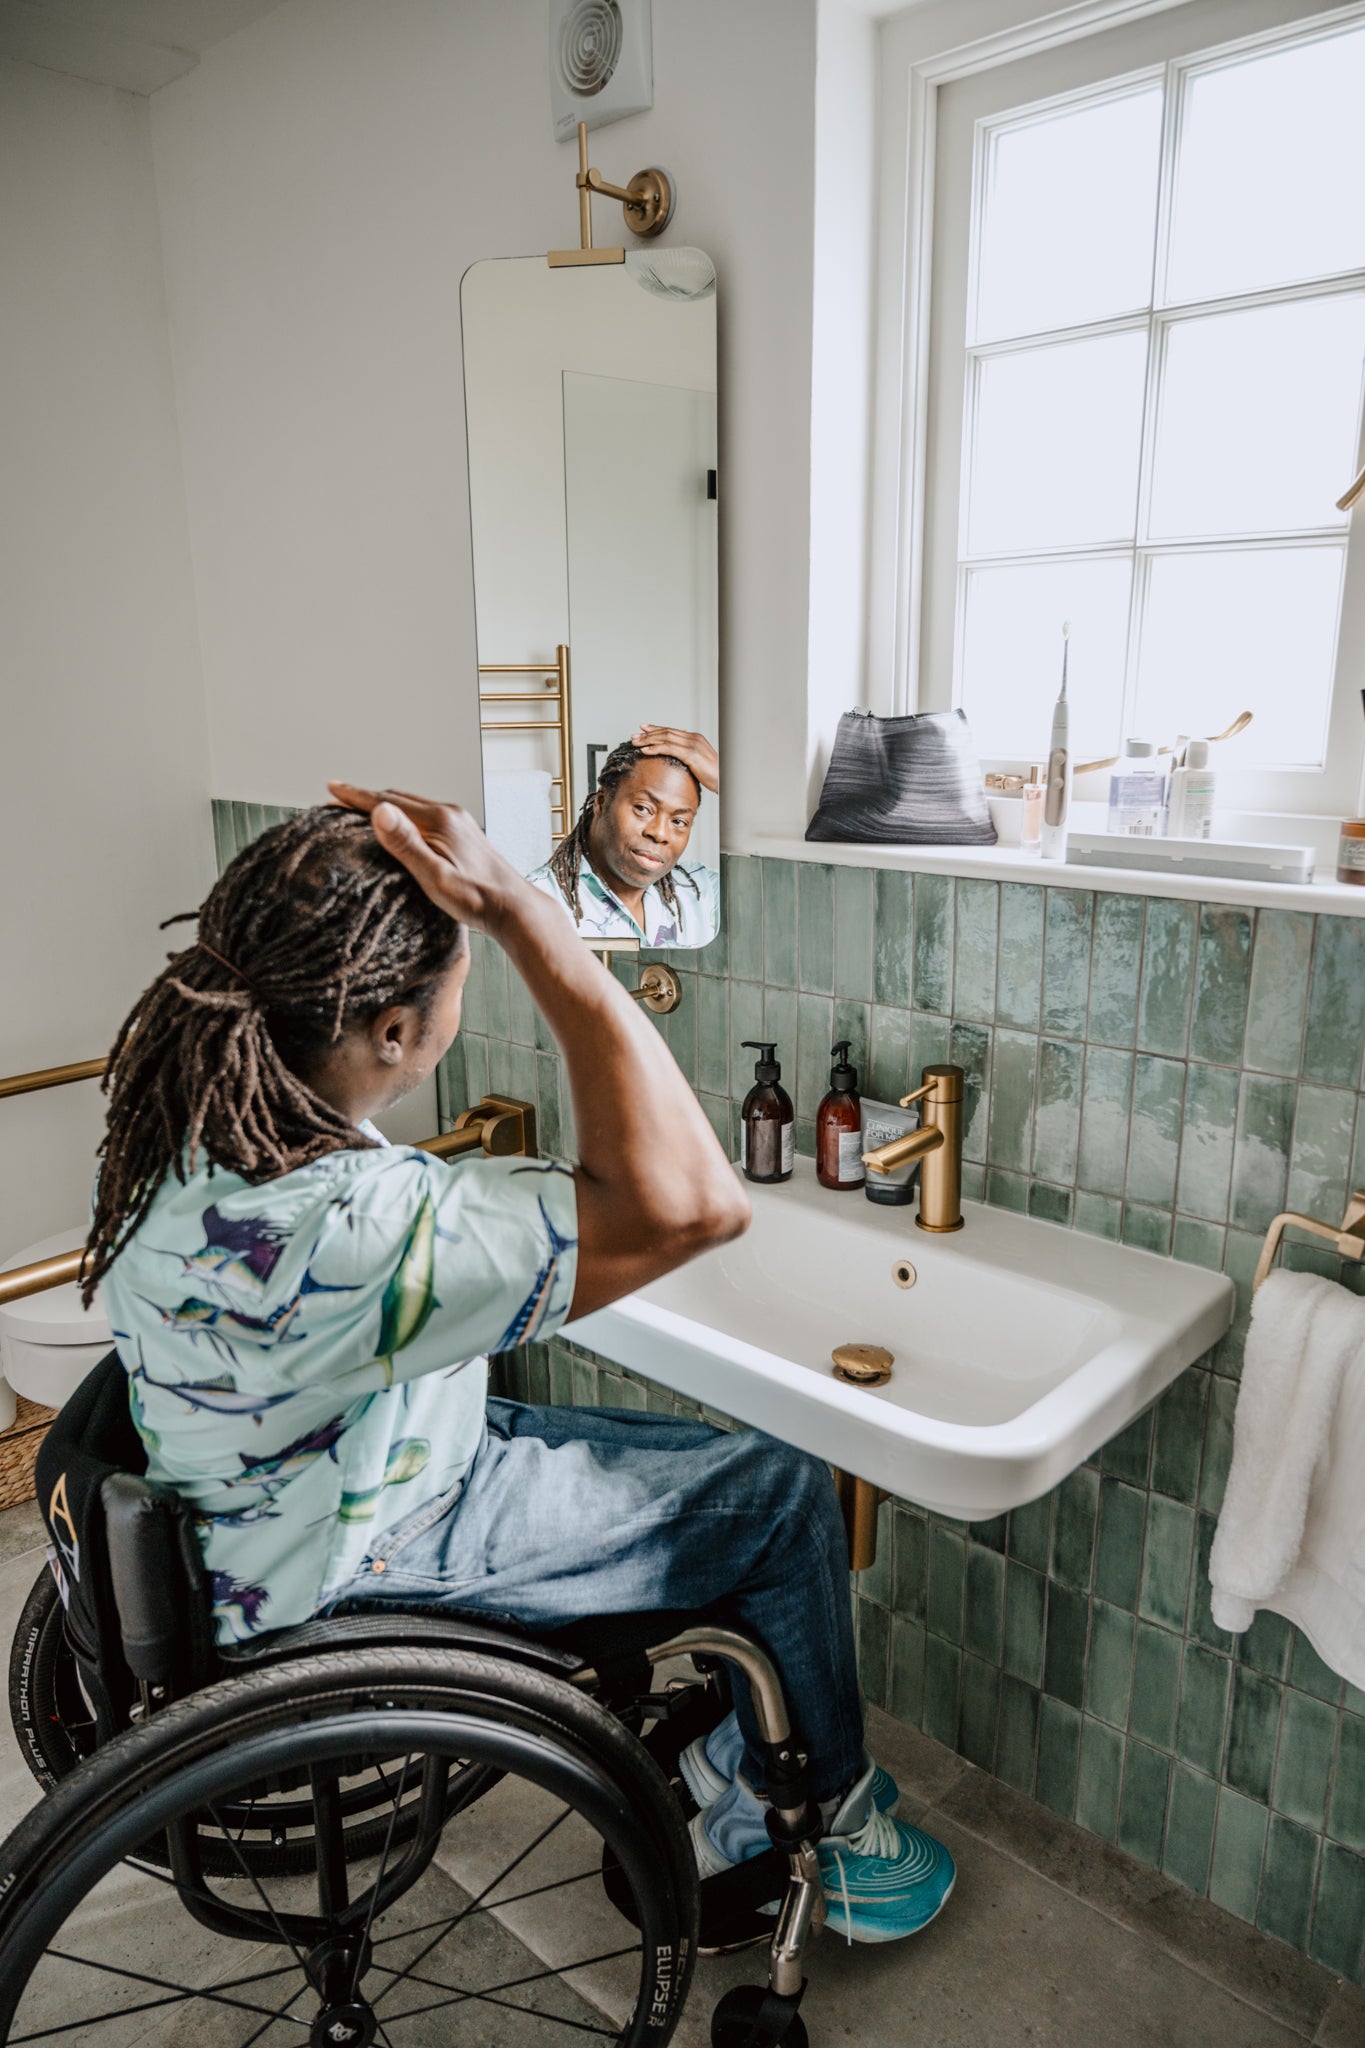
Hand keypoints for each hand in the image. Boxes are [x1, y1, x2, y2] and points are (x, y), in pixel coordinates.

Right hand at [327, 782, 523, 934]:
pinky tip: (399, 828)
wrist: (514, 907)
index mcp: (438, 820)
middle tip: (337, 800)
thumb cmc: (475, 899)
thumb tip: (379, 810)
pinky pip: (425, 816)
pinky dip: (404, 816)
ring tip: (361, 811)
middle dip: (366, 799)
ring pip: (413, 806)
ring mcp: (459, 822)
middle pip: (398, 799)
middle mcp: (449, 813)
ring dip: (386, 806)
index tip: (331, 789)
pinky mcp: (464, 833)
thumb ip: (406, 844)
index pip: (387, 802)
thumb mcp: (434, 877)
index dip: (355, 796)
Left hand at [630, 725, 718, 794]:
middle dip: (648, 734)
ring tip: (636, 742)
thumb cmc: (715, 775)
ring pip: (665, 738)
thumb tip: (680, 760)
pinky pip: (669, 748)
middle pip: (666, 732)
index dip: (656, 729)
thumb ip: (689, 758)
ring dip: (648, 740)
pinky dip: (655, 748)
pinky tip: (645, 750)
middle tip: (634, 736)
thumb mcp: (700, 764)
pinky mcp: (691, 754)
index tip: (643, 729)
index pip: (672, 731)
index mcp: (695, 738)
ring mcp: (692, 745)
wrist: (726, 779)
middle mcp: (693, 738)